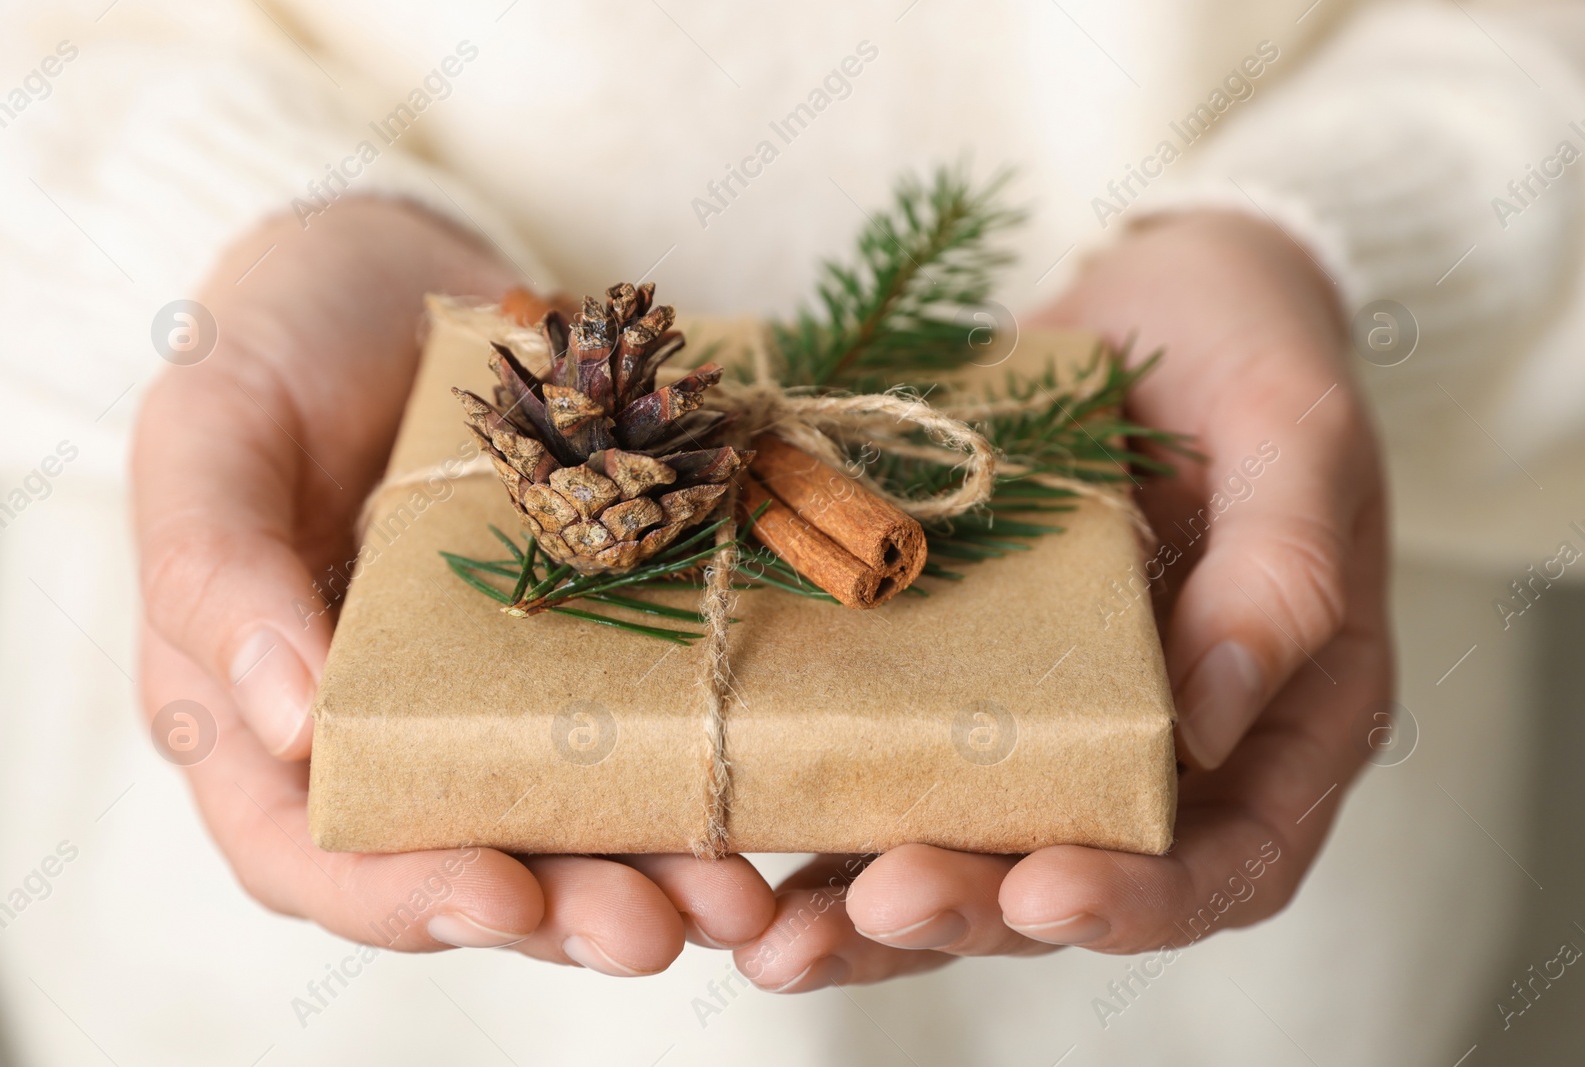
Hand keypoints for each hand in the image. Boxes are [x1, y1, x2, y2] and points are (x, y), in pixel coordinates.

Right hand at [133, 199, 774, 969]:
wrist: (384, 269)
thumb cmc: (270, 346)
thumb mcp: (210, 433)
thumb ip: (213, 571)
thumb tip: (285, 723)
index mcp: (259, 712)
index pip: (312, 849)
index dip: (402, 895)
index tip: (502, 896)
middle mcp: (380, 728)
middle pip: (461, 860)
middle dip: (564, 907)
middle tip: (660, 927)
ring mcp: (485, 690)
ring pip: (562, 818)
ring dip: (651, 867)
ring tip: (738, 892)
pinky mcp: (577, 641)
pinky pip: (634, 721)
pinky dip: (694, 764)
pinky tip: (767, 782)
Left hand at [733, 211, 1392, 988]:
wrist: (1154, 296)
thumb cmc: (1251, 353)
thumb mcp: (1296, 435)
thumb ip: (1284, 573)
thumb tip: (1212, 719)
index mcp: (1281, 720)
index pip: (1231, 863)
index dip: (1144, 901)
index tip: (1046, 893)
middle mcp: (1166, 750)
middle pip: (1078, 880)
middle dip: (975, 910)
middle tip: (880, 904)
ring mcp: (1059, 718)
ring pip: (973, 849)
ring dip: (874, 904)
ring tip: (778, 937)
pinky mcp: (966, 678)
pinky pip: (900, 765)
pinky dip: (833, 813)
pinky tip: (751, 845)